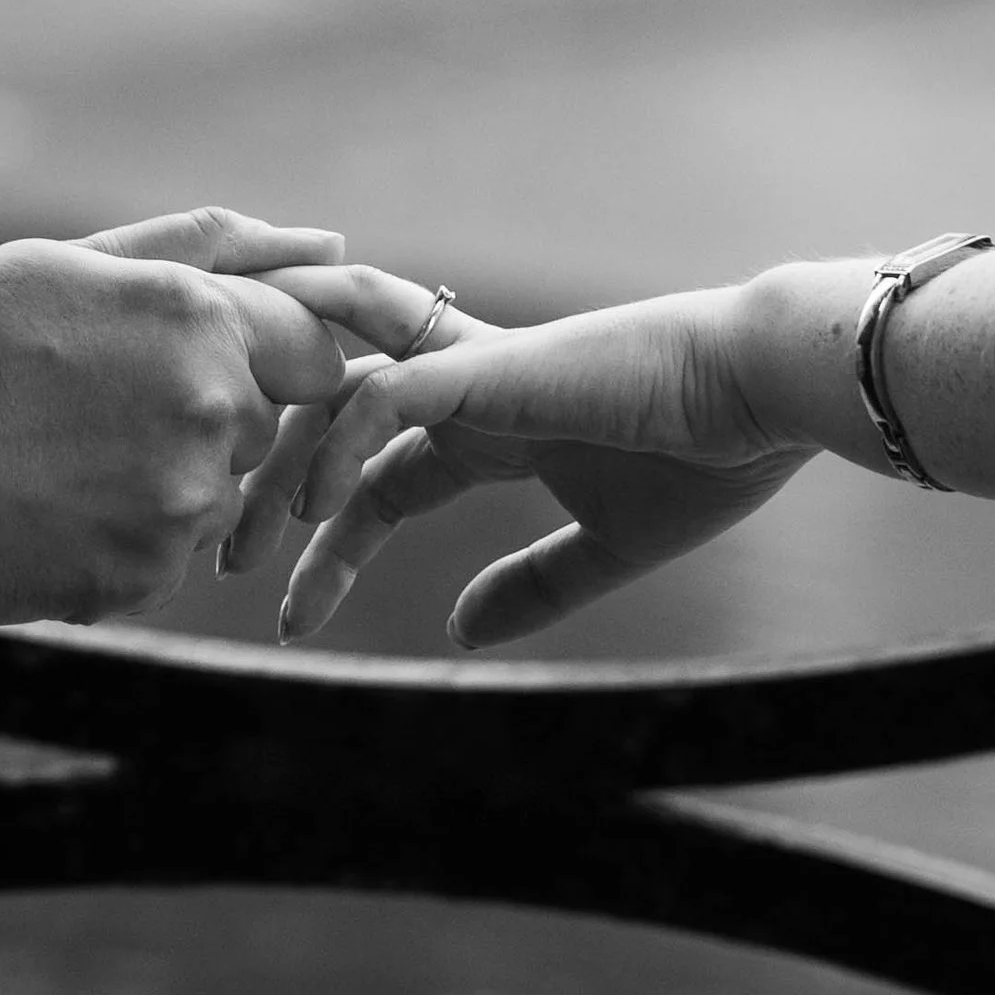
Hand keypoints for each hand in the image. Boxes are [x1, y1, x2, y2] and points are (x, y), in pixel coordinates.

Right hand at [0, 208, 346, 624]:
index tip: (186, 366)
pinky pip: (160, 562)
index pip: (309, 350)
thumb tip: (331, 244)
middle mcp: (212, 410)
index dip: (258, 358)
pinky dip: (117, 546)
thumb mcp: (79, 261)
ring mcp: (182, 501)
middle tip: (93, 414)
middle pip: (255, 429)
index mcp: (202, 319)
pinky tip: (48, 513)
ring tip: (60, 464)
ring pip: (209, 501)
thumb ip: (211, 248)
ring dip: (158, 490)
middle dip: (201, 423)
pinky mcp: (145, 574)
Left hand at [228, 266, 816, 646]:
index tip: (290, 618)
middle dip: (264, 488)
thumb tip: (463, 631)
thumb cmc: (713, 458)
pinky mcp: (492, 364)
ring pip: (333, 385)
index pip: (374, 482)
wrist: (772, 393)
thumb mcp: (609, 546)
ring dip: (276, 456)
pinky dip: (337, 441)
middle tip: (221, 565)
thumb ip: (534, 584)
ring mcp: (470, 368)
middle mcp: (463, 388)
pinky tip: (312, 506)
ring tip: (241, 538)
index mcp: (491, 427)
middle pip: (325, 421)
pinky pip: (386, 391)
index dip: (325, 547)